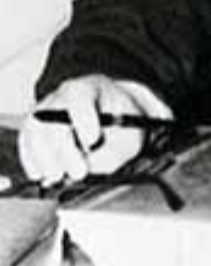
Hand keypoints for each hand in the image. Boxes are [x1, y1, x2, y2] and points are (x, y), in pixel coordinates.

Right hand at [17, 75, 172, 183]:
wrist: (112, 114)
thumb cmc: (122, 121)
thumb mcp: (129, 135)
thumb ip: (112, 152)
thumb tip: (88, 169)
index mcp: (92, 87)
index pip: (81, 95)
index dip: (84, 117)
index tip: (93, 141)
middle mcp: (63, 95)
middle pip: (53, 116)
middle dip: (65, 148)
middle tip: (78, 172)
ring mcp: (45, 109)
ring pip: (36, 130)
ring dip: (45, 158)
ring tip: (59, 177)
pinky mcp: (34, 126)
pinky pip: (26, 141)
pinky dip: (32, 160)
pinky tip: (41, 174)